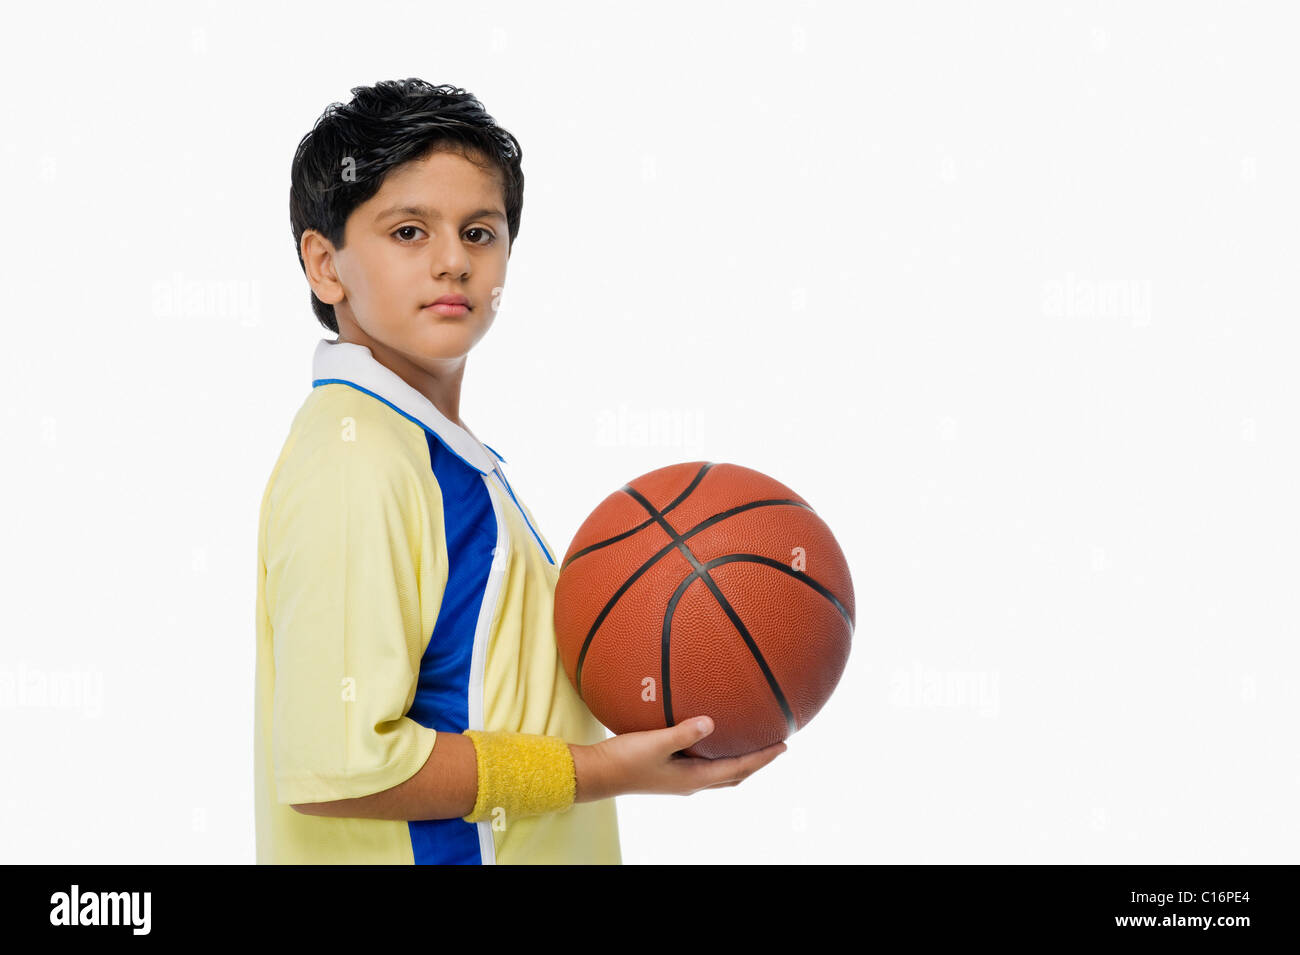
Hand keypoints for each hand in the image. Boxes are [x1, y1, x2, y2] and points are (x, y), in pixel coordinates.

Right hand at [570, 716, 786, 802]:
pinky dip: (717, 756)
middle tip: (775, 746)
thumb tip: (711, 722)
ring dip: (739, 761)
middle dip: (757, 762)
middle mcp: (692, 782)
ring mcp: (680, 780)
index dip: (763, 758)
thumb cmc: (625, 760)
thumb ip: (684, 732)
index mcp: (694, 778)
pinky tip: (710, 739)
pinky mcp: (669, 773)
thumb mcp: (656, 742)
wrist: (598, 774)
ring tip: (751, 744)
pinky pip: (703, 765)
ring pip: (720, 772)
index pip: (739, 769)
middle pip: (734, 774)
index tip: (784, 746)